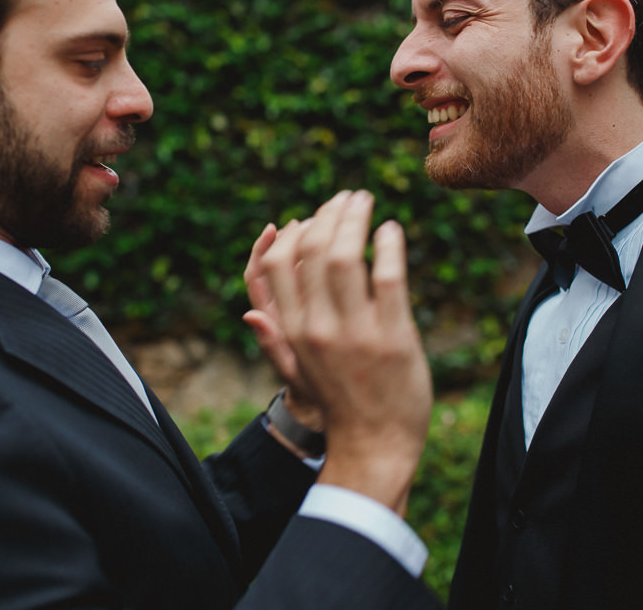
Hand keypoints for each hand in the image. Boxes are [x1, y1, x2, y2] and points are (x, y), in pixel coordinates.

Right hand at [246, 190, 431, 514]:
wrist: (375, 445)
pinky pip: (387, 277)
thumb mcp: (297, 372)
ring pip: (345, 256)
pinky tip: (391, 230)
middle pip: (312, 250)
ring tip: (366, 201)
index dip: (290, 233)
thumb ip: (275, 338)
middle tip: (346, 198)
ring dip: (354, 219)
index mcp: (293, 330)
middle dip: (328, 214)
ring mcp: (356, 331)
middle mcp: (318, 327)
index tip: (309, 216)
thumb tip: (250, 310)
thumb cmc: (338, 404)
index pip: (277, 265)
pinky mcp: (393, 335)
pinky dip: (388, 246)